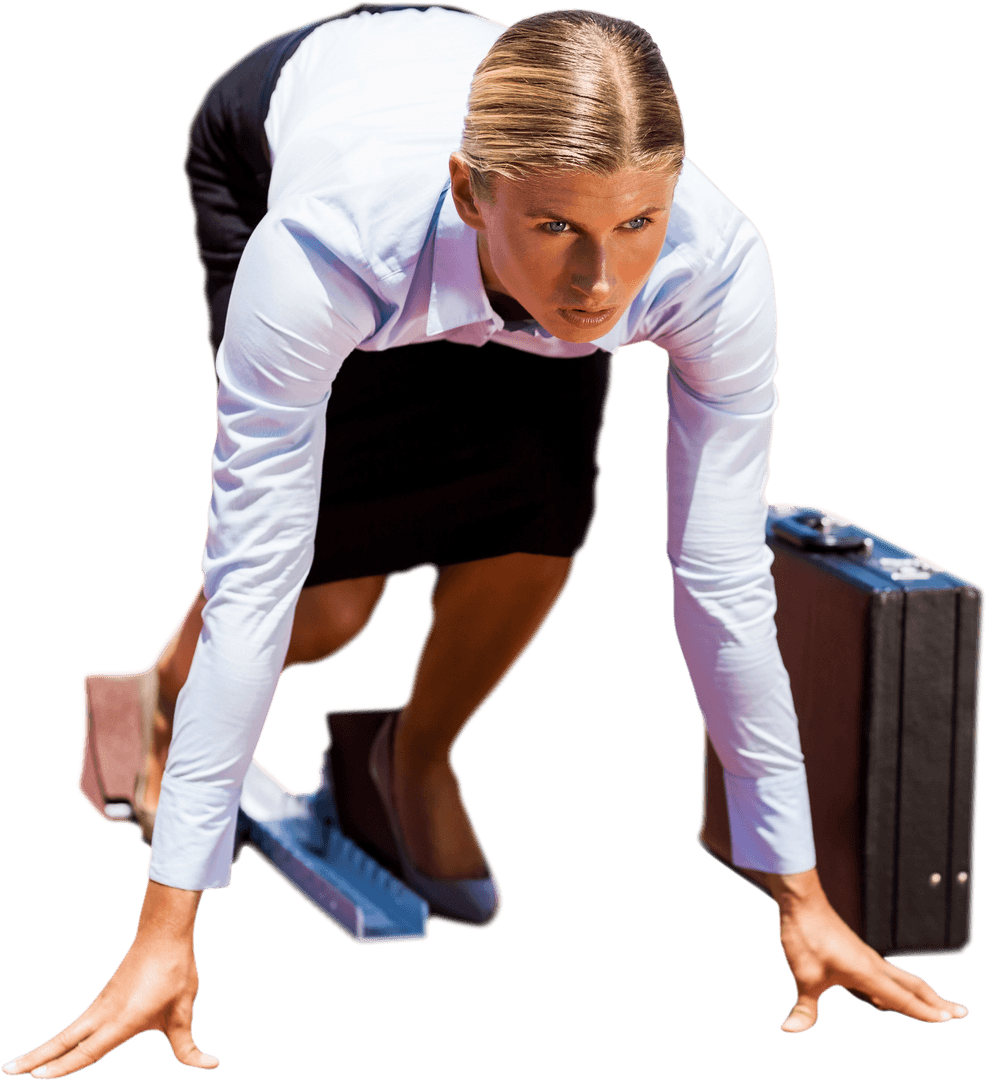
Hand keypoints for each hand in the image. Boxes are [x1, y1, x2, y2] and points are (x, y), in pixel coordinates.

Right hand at [2, 881, 217, 1077]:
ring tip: (17, 1066)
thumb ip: (188, 1047)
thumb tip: (211, 1065)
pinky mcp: (104, 998)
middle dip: (36, 1058)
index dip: (62, 1066)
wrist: (164, 933)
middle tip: (7, 1071)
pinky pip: (78, 1025)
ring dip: (43, 1049)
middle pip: (65, 1041)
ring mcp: (101, 1004)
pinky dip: (61, 1039)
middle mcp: (104, 1013)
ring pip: (68, 1032)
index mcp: (121, 1020)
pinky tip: (54, 1049)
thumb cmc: (174, 972)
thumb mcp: (183, 1012)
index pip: (87, 1050)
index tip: (36, 1076)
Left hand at [752, 868, 968, 1032]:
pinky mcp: (855, 951)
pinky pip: (885, 973)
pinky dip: (899, 985)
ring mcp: (865, 956)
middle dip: (937, 1001)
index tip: (948, 1019)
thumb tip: (790, 1029)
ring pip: (900, 978)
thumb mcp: (803, 976)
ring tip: (935, 1005)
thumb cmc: (806, 934)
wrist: (801, 900)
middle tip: (961, 1012)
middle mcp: (872, 964)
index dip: (926, 1012)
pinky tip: (888, 992)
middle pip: (913, 985)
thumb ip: (803, 1008)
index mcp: (867, 973)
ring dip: (920, 992)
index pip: (903, 998)